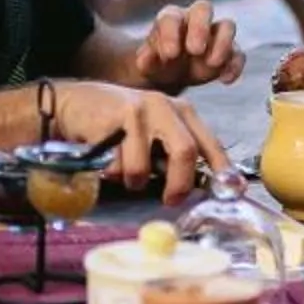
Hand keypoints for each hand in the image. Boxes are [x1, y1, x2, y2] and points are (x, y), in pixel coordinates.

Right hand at [50, 80, 228, 203]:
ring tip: (125, 174)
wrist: (74, 104)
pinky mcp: (119, 117)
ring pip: (147, 164)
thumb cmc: (115, 124)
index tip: (230, 190)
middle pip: (186, 152)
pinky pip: (122, 162)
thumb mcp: (152, 132)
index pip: (210, 143)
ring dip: (134, 179)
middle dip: (179, 184)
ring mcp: (143, 110)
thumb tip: (193, 186)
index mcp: (182, 112)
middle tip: (169, 200)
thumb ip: (172, 152)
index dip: (222, 170)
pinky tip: (106, 159)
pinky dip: (114, 171)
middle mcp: (167, 107)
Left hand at [127, 0, 245, 93]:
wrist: (171, 75)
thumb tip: (146, 60)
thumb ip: (145, 60)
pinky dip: (234, 65)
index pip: (171, 17)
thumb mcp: (146, 65)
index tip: (170, 55)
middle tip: (194, 50)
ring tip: (212, 64)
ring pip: (227, 25)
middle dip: (200, 27)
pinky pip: (238, 53)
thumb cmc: (157, 63)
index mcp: (171, 18)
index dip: (171, 33)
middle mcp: (195, 20)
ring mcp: (215, 34)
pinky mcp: (229, 52)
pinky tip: (225, 80)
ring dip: (222, 43)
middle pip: (203, 8)